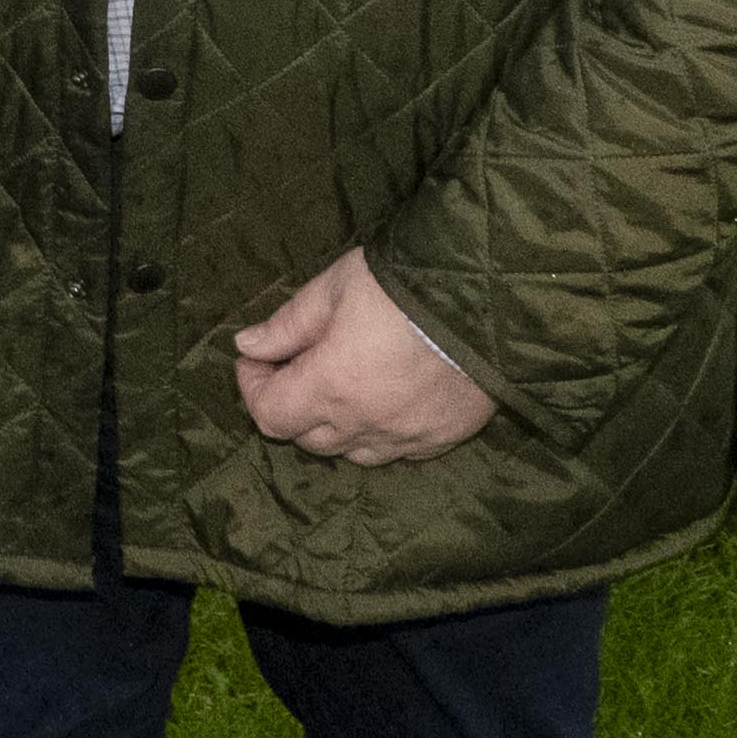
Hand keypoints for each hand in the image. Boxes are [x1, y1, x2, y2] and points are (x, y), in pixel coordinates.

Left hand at [232, 249, 491, 465]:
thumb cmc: (402, 285)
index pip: (270, 415)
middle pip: (307, 438)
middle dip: (291, 404)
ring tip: (340, 384)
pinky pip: (397, 452)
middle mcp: (365, 424)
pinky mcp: (442, 438)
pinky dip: (380, 434)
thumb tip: (247, 346)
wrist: (489, 299)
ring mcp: (407, 438)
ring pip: (353, 452)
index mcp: (330, 388)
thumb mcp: (335, 288)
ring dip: (335, 425)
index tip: (255, 359)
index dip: (253, 388)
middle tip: (294, 364)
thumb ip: (288, 325)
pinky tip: (384, 402)